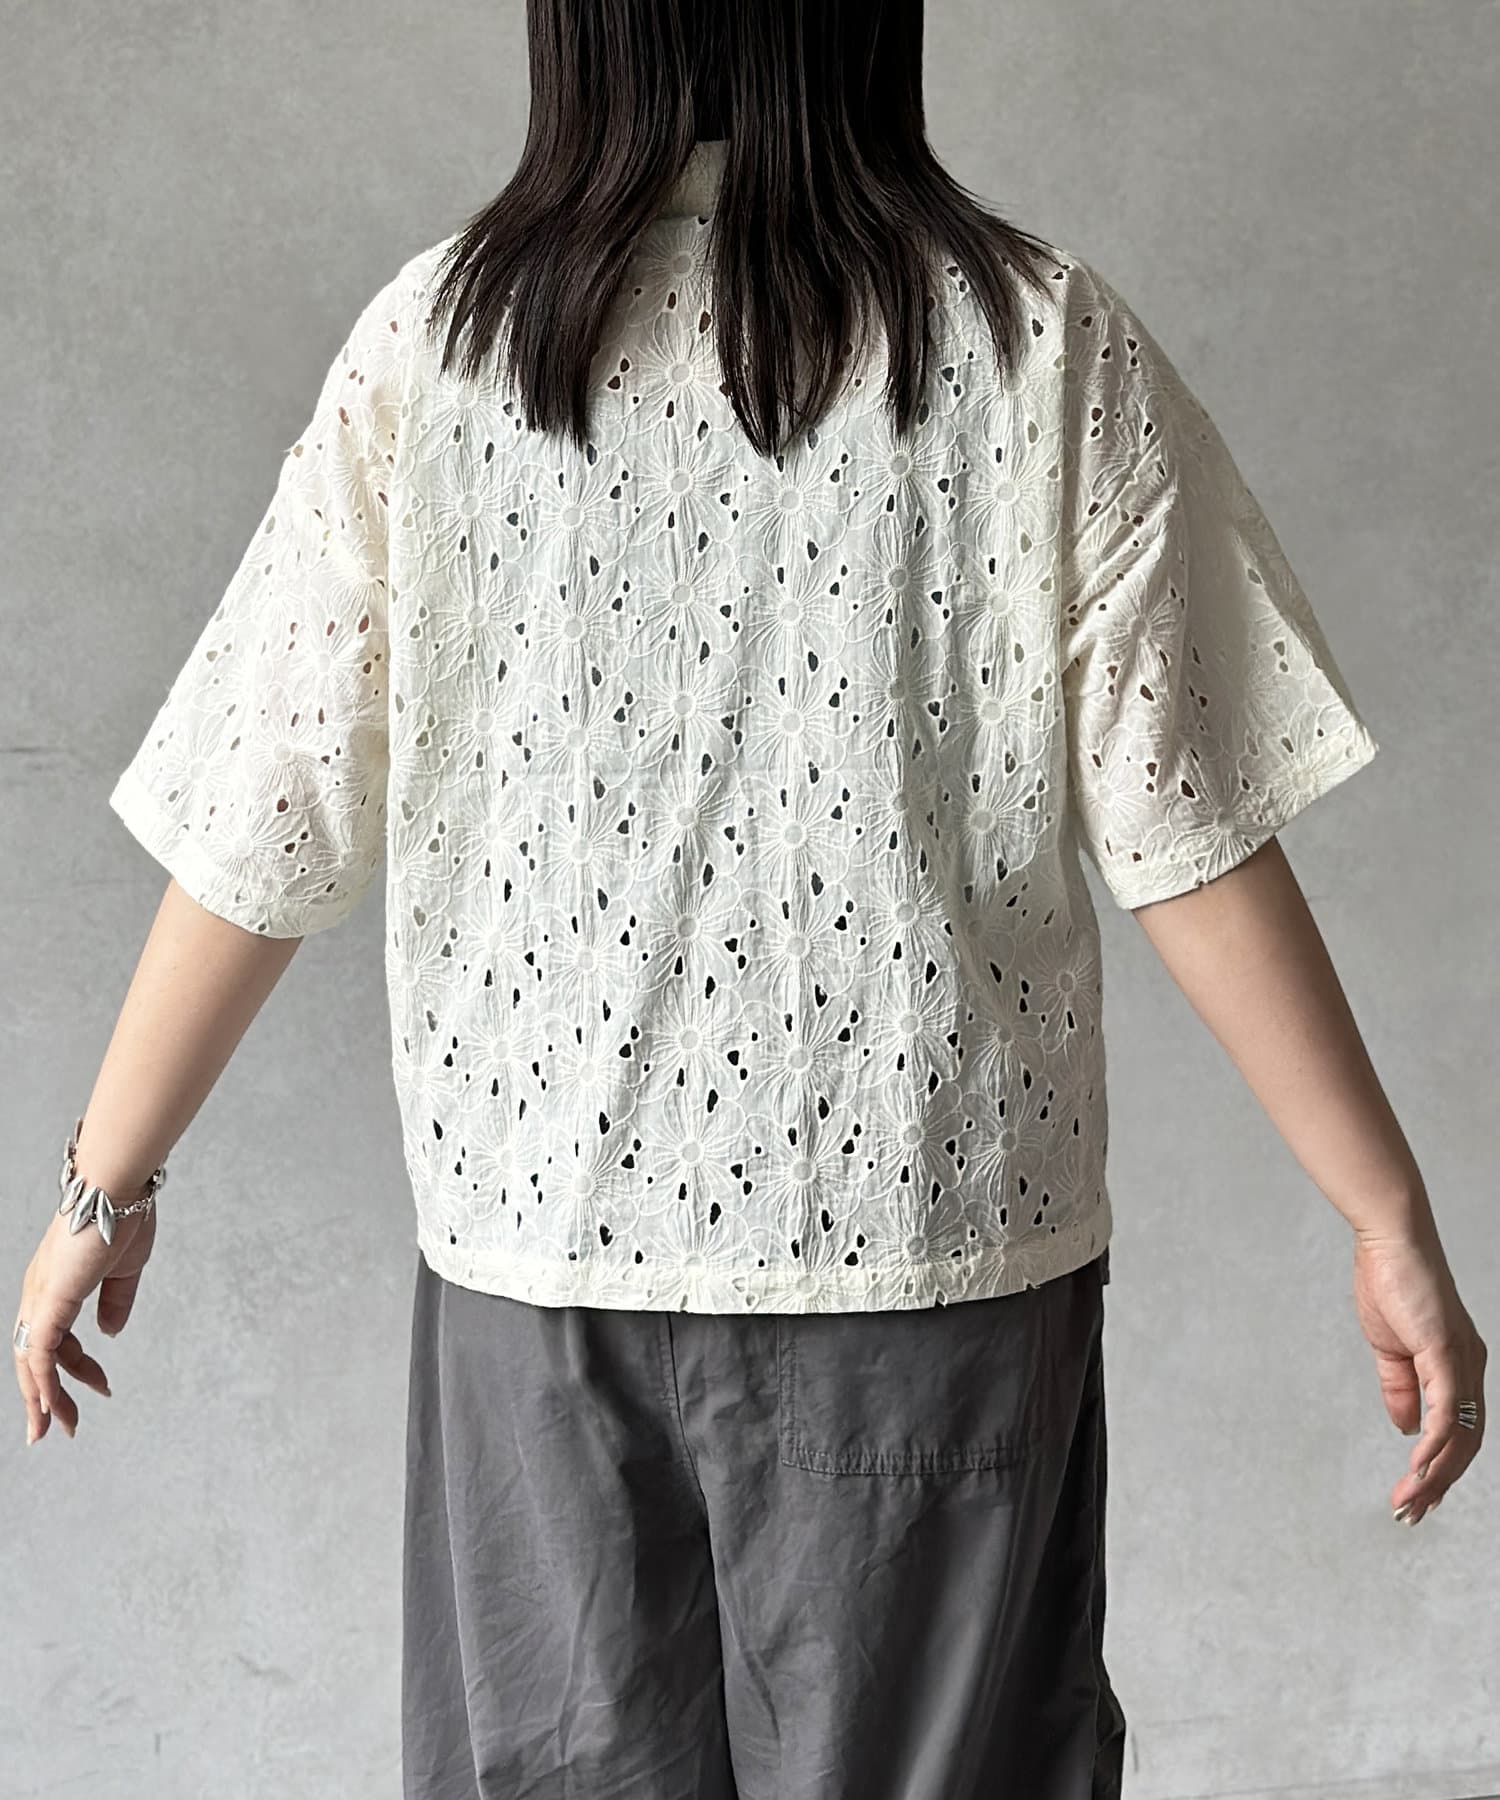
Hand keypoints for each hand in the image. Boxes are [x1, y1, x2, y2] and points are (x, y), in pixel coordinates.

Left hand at [12, 1195, 156, 1444]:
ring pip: (30, 1362)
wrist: (117, 1188)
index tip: (102, 1387)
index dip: (76, 1370)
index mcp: (56, 1286)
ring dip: (42, 1399)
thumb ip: (116, 1302)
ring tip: (54, 1430)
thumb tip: (109, 1333)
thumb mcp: (125, 1271)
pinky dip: (42, 1382)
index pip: (56, 1341)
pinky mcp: (48, 1301)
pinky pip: (38, 1352)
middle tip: (61, 1428)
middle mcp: (39, 1295)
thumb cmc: (124, 1217)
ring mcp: (40, 1298)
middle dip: (46, 1397)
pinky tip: (50, 1405)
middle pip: (33, 1358)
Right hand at [1351, 1224, 1486, 1523]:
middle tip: (1410, 1515)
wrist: (1390, 1239)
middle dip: (1438, 1486)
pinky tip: (1416, 1468)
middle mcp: (1470, 1368)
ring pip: (1460, 1436)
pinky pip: (1447, 1412)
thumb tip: (1405, 1427)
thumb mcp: (1389, 1347)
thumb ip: (1399, 1387)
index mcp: (1458, 1366)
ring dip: (1434, 1476)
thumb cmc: (1389, 1281)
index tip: (1415, 1497)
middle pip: (1465, 1444)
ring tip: (1409, 1503)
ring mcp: (1462, 1361)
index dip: (1440, 1469)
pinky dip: (1434, 1445)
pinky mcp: (1447, 1352)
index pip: (1458, 1432)